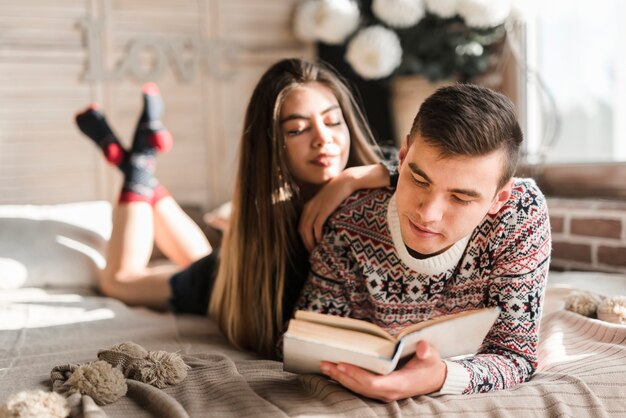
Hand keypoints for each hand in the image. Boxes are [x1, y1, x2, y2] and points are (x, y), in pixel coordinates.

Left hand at [299, 164, 388, 251]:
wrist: (346, 181)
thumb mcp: (327, 203)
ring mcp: (315, 208)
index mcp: (308, 206)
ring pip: (307, 229)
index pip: (301, 226)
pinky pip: (316, 226)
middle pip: (302, 229)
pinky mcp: (323, 209)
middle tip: (313, 253)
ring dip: (310, 242)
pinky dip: (317, 236)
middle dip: (305, 243)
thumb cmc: (340, 193)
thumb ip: (323, 212)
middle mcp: (309, 207)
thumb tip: (325, 227)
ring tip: (317, 250)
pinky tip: (321, 242)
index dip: (304, 238)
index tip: (310, 247)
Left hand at [319, 340, 446, 401]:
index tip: (342, 364)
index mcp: (399, 383)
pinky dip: (346, 380)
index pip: (372, 383)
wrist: (434, 379)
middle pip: (360, 387)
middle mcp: (388, 392)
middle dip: (342, 376)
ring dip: (340, 378)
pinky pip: (360, 387)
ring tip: (325, 366)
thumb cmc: (430, 366)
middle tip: (325, 363)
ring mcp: (383, 393)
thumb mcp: (431, 356)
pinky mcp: (379, 390)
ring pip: (357, 389)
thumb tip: (422, 348)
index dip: (356, 374)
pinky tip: (335, 372)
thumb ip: (426, 351)